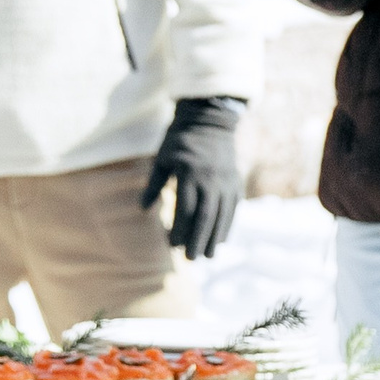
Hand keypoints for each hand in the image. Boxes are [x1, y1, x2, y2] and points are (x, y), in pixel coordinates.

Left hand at [142, 96, 244, 260]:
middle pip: (206, 215)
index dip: (179, 229)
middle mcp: (211, 178)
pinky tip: (222, 239)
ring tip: (209, 255)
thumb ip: (154, 184)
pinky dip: (228, 224)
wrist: (210, 120)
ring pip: (222, 214)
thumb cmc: (179, 140)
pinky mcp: (235, 180)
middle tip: (192, 259)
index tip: (172, 245)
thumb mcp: (162, 158)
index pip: (186, 208)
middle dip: (199, 239)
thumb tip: (143, 209)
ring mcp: (226, 180)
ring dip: (216, 236)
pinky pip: (234, 207)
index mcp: (190, 173)